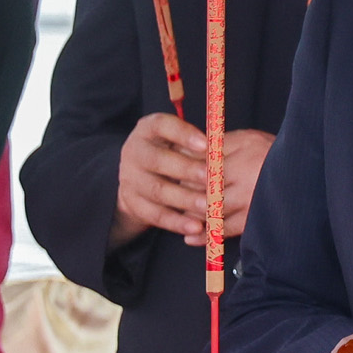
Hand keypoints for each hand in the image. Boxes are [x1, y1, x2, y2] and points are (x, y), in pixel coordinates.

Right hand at [112, 113, 266, 245]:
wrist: (138, 178)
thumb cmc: (170, 153)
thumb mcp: (178, 141)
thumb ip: (197, 144)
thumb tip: (223, 151)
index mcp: (147, 129)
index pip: (162, 125)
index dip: (184, 134)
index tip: (207, 145)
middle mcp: (134, 151)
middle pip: (158, 160)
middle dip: (186, 169)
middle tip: (210, 178)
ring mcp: (129, 178)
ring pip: (158, 190)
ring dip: (185, 199)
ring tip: (208, 205)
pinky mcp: (132, 203)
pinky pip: (155, 215)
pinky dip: (177, 222)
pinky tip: (196, 226)